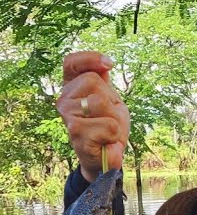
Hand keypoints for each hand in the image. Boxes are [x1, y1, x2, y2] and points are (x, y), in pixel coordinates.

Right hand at [56, 51, 129, 180]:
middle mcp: (64, 99)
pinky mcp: (75, 132)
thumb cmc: (108, 125)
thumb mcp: (110, 99)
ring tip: (107, 128)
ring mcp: (67, 116)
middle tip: (108, 115)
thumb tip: (105, 64)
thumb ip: (104, 80)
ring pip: (100, 102)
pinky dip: (114, 134)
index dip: (89, 59)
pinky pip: (108, 125)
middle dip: (110, 98)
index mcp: (71, 88)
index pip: (71, 63)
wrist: (106, 156)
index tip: (109, 65)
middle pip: (93, 81)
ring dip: (114, 117)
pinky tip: (105, 141)